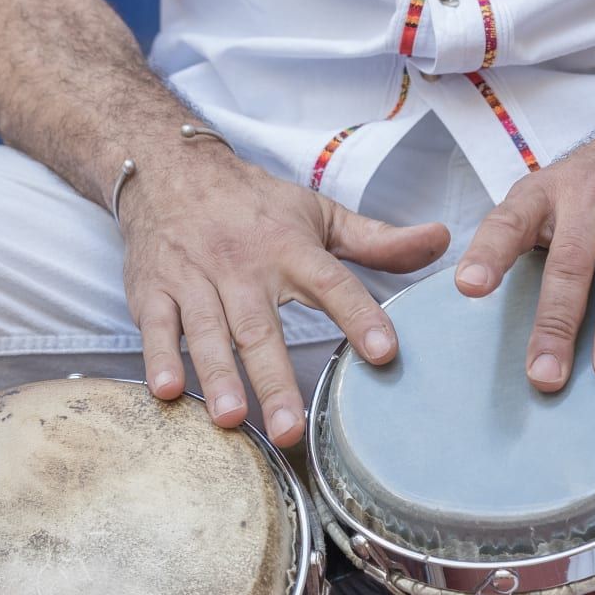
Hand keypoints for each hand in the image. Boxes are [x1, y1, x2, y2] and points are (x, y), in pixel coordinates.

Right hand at [120, 143, 449, 444]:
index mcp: (290, 248)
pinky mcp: (152, 288)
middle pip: (261, 326)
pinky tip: (167, 393)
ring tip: (232, 420)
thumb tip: (442, 241)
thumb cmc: (255, 203)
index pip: (332, 284)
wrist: (168, 166)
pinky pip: (155, 325)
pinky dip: (159, 357)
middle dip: (276, 378)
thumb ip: (379, 240)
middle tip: (292, 429)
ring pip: (208, 331)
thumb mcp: (319, 214)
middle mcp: (242, 264)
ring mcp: (194, 277)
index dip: (359, 317)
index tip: (384, 353)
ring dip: (218, 376)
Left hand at [454, 120, 594, 389]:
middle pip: (569, 263)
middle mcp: (588, 197)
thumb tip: (472, 300)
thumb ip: (509, 242)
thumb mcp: (537, 200)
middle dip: (556, 323)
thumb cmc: (582, 194)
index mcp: (541, 195)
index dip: (488, 254)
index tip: (469, 288)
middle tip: (545, 375)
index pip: (508, 223)